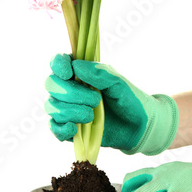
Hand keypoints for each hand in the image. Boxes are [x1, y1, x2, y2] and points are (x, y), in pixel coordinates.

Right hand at [44, 53, 178, 154]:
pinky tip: (75, 129)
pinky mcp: (69, 129)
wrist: (139, 126)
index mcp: (79, 72)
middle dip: (71, 92)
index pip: (58, 62)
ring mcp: (67, 109)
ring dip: (70, 111)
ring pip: (51, 106)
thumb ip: (99, 73)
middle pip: (51, 84)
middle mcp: (69, 88)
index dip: (58, 65)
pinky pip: (54, 127)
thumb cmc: (129, 99)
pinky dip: (62, 128)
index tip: (69, 73)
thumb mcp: (118, 83)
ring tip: (91, 116)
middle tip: (95, 99)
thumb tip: (77, 67)